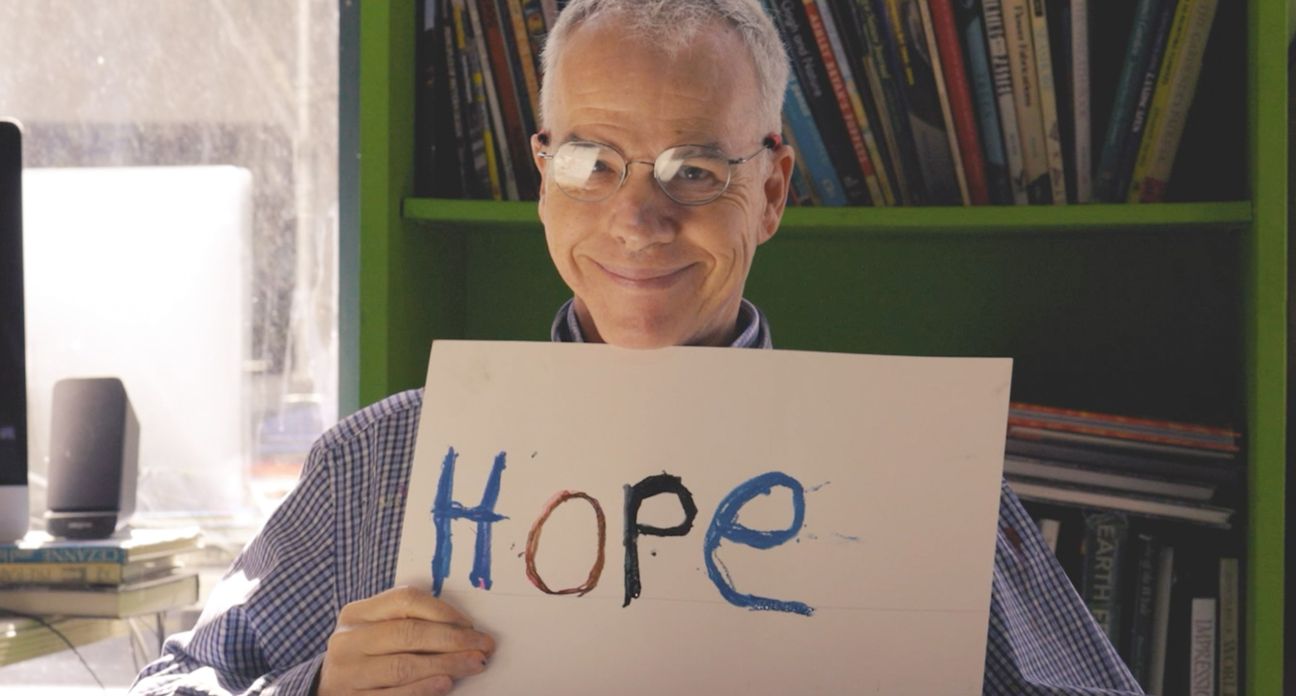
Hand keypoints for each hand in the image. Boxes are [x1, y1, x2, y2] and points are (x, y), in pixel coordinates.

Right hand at [317, 586, 494, 694]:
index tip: (470, 624)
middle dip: (453, 639)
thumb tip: (463, 628)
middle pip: (408, 633)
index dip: (443, 610)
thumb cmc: (363, 654)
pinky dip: (422, 690)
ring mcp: (347, 672)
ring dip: (446, 665)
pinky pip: (393, 695)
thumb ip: (406, 622)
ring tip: (473, 664)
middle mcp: (348, 639)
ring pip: (403, 665)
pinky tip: (445, 684)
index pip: (405, 600)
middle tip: (483, 646)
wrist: (324, 689)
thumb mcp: (374, 630)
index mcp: (356, 613)